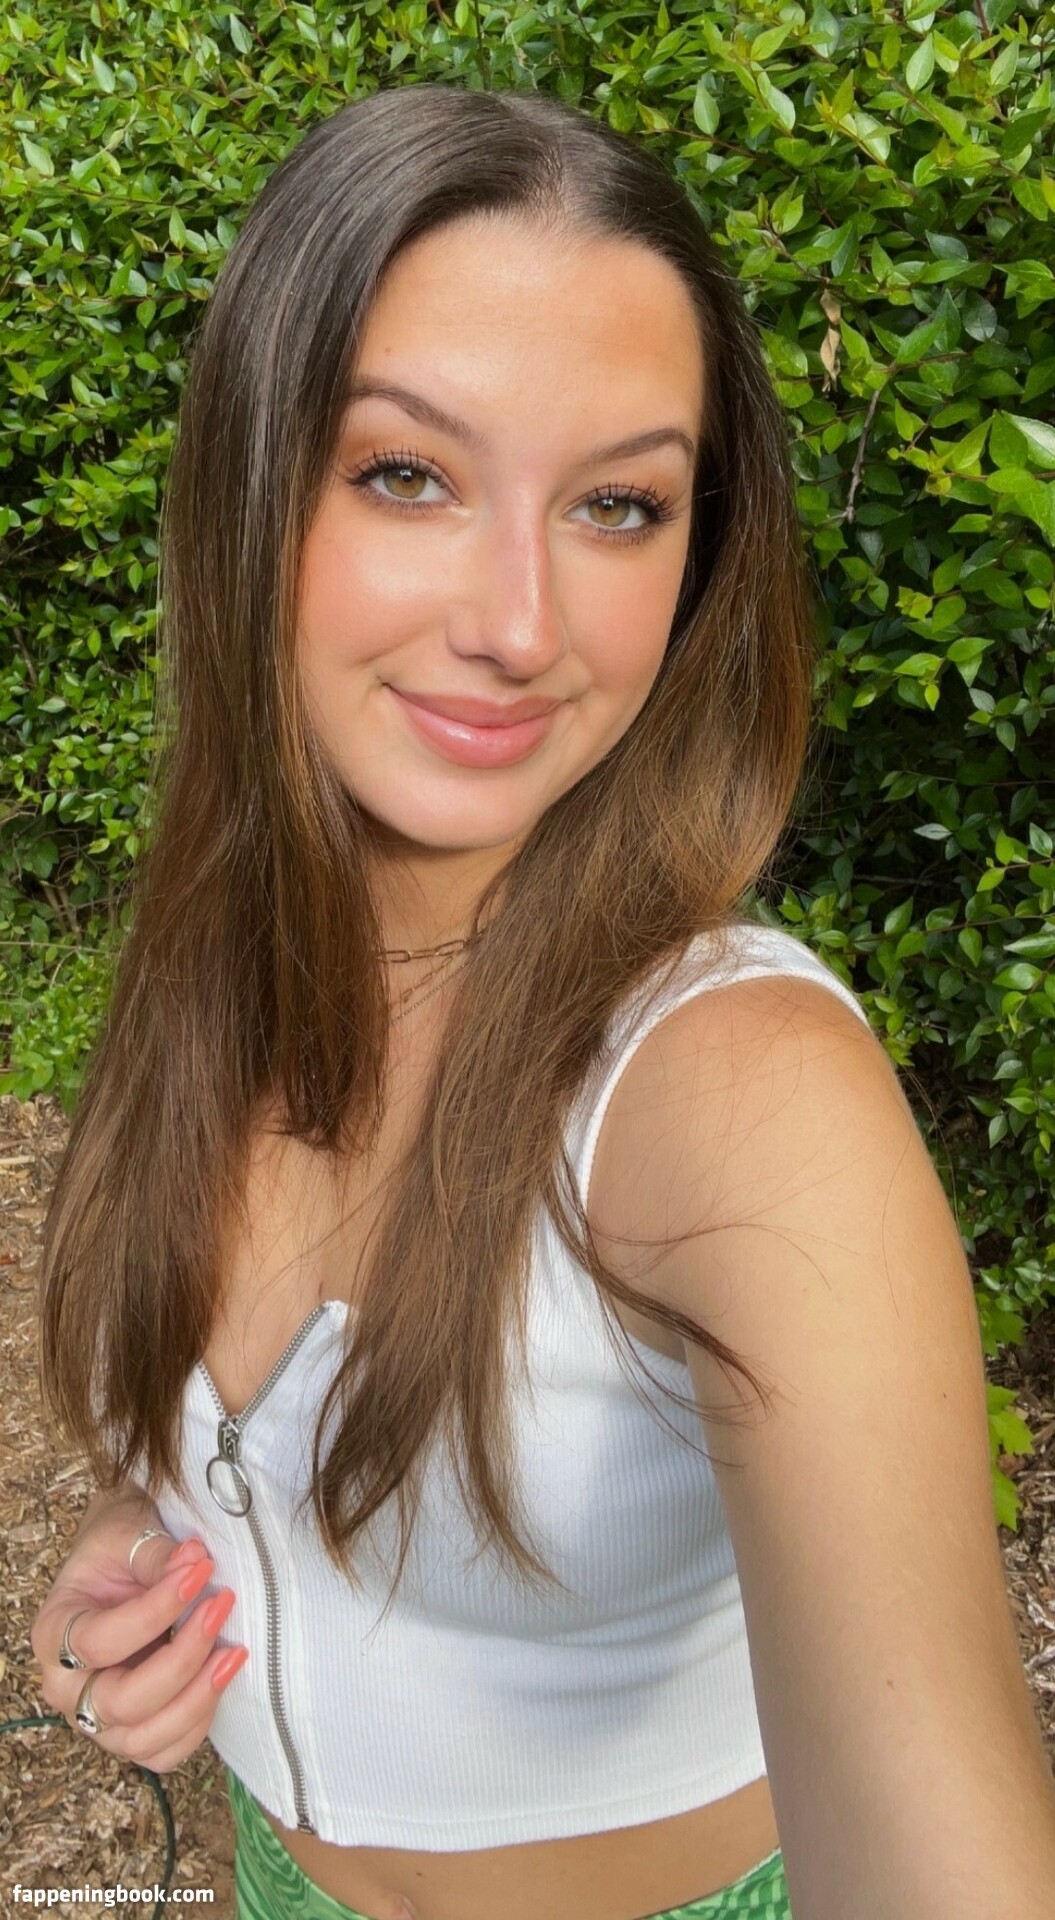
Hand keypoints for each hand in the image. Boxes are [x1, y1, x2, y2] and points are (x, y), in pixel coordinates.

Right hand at [30, 1493, 248, 1770]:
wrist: (123, 1562)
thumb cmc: (119, 1548)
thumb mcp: (128, 1534)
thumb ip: (156, 1555)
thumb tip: (195, 1562)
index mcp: (53, 1633)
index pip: (98, 1642)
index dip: (153, 1612)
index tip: (200, 1572)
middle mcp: (67, 1688)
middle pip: (119, 1703)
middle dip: (181, 1660)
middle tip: (222, 1608)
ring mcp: (98, 1719)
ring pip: (144, 1738)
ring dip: (197, 1697)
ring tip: (234, 1651)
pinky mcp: (132, 1734)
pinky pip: (166, 1752)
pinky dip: (199, 1722)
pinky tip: (223, 1675)